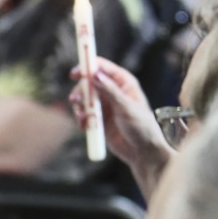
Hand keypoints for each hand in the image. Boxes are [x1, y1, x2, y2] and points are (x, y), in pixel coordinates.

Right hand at [68, 58, 171, 191]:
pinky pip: (84, 114)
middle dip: (80, 91)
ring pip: (83, 98)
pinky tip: (85, 126)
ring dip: (79, 107)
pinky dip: (81, 119)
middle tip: (75, 100)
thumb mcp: (126, 107)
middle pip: (88, 82)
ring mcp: (104, 105)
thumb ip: (110, 91)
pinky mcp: (98, 118)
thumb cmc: (141, 127)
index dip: (87, 66)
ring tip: (83, 117)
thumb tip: (95, 75)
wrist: (142, 152)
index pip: (102, 67)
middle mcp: (112, 90)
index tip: (75, 73)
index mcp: (123, 82)